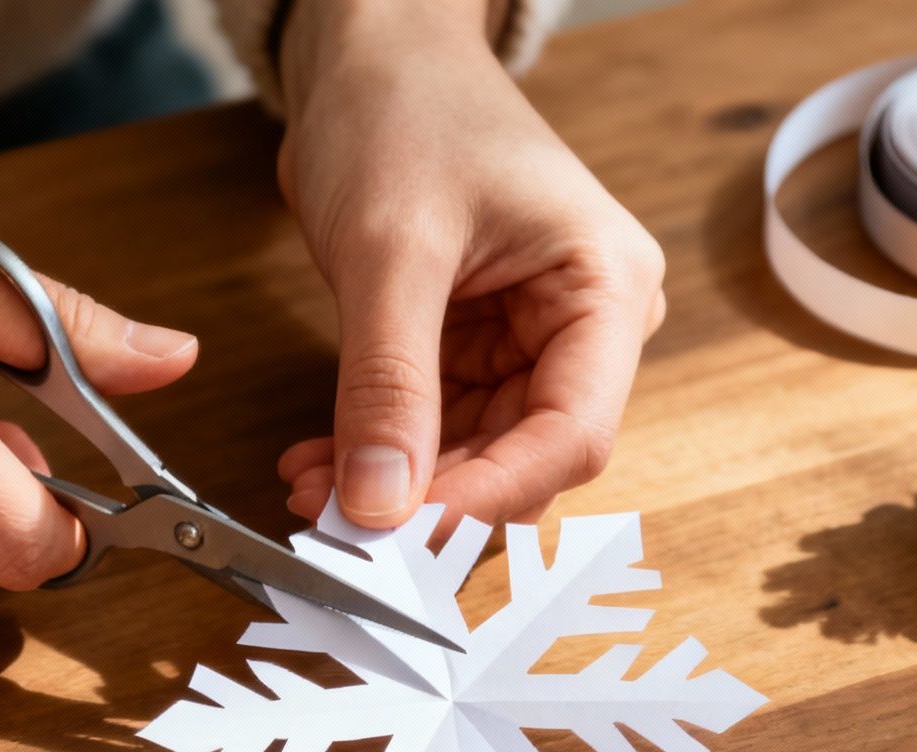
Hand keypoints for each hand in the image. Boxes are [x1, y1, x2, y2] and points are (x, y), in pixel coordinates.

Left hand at [275, 0, 665, 529]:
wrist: (373, 52)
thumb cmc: (404, 110)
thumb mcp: (391, 250)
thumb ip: (388, 383)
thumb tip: (379, 505)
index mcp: (607, 290)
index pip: (571, 434)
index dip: (488, 497)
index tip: (400, 535)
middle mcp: (586, 326)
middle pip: (526, 459)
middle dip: (431, 500)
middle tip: (336, 526)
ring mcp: (532, 341)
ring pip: (476, 457)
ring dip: (396, 485)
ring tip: (310, 489)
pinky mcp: (478, 348)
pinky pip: (438, 428)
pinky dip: (380, 451)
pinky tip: (318, 462)